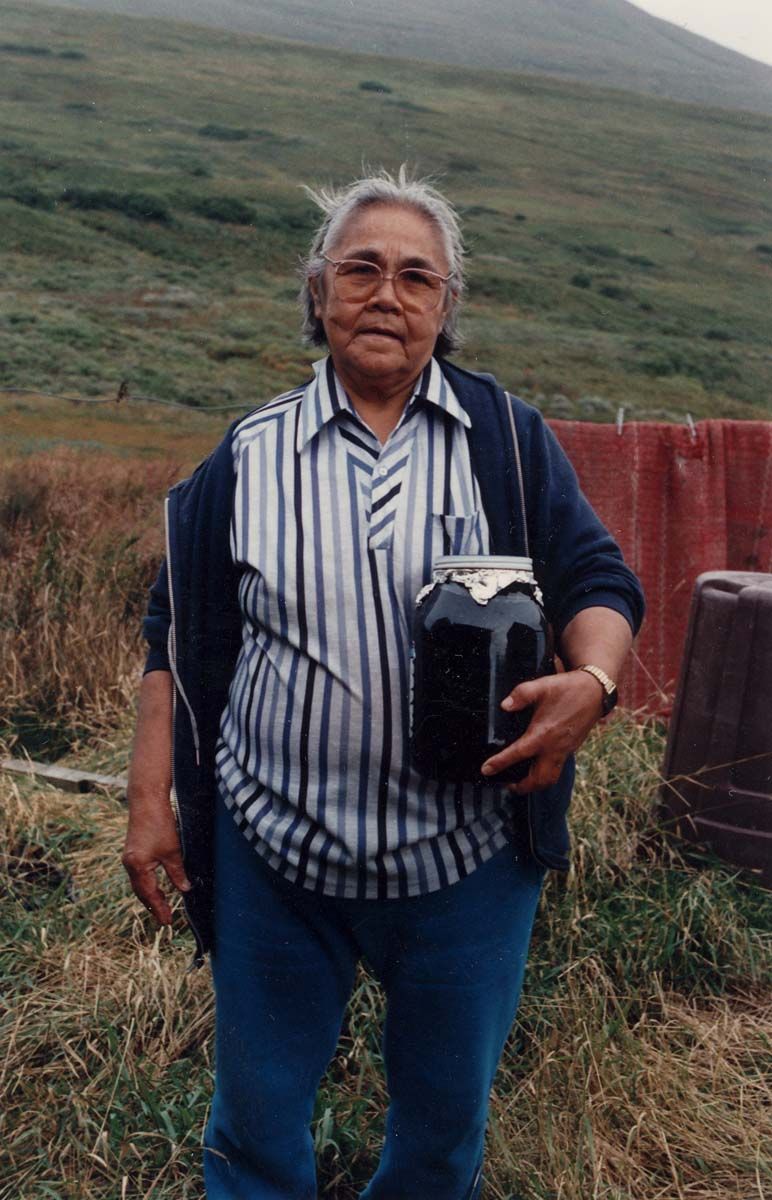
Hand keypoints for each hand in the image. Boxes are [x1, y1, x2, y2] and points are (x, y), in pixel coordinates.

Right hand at [121, 796, 190, 925]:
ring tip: (162, 907)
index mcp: (138, 867)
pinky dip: (147, 884)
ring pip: (139, 884)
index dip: (160, 909)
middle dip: (153, 906)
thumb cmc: (159, 824)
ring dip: (150, 896)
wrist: (146, 802)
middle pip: (141, 892)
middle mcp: (130, 864)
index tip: (168, 922)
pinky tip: (155, 886)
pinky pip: (138, 875)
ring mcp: (129, 857)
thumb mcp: (172, 851)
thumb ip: (177, 872)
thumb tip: (184, 889)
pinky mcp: (133, 851)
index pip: (150, 895)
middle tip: (166, 919)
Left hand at [480, 670, 604, 793]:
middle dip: (522, 787)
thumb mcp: (542, 686)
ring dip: (535, 785)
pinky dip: (545, 775)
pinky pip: (556, 769)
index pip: (518, 754)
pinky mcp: (570, 749)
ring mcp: (564, 751)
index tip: (486, 770)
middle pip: (538, 779)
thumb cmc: (567, 688)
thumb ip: (521, 694)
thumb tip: (505, 705)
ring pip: (550, 779)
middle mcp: (554, 748)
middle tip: (506, 783)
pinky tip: (536, 767)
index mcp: (543, 734)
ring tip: (520, 782)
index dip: (500, 763)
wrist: (595, 692)